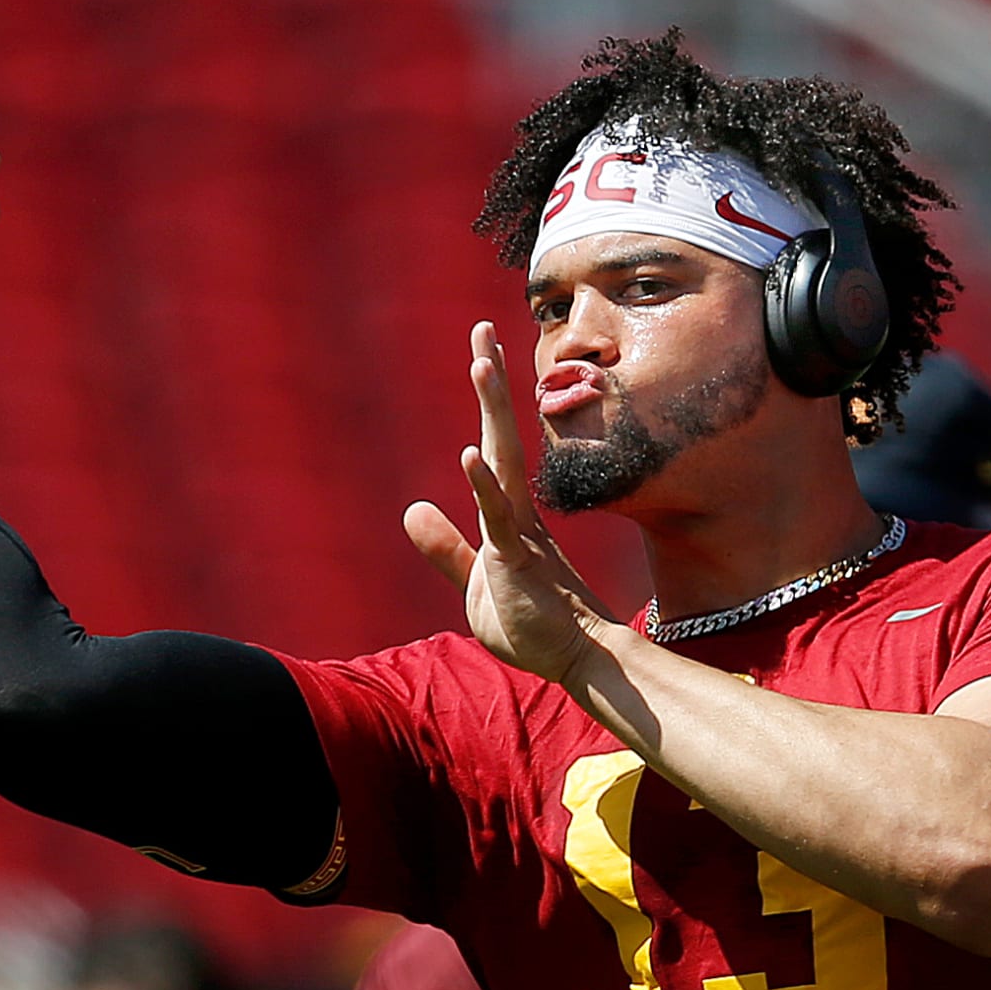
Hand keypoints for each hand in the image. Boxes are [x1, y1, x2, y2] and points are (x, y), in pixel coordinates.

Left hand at [404, 322, 614, 682]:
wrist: (576, 660)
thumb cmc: (533, 625)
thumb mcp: (474, 583)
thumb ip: (445, 548)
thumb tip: (414, 510)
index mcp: (508, 516)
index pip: (494, 446)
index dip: (488, 401)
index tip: (483, 353)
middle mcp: (516, 514)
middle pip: (501, 435)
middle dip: (491, 383)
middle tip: (483, 330)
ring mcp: (519, 534)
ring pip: (502, 462)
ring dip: (491, 412)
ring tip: (480, 363)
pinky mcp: (518, 561)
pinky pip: (498, 518)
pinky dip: (482, 485)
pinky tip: (469, 453)